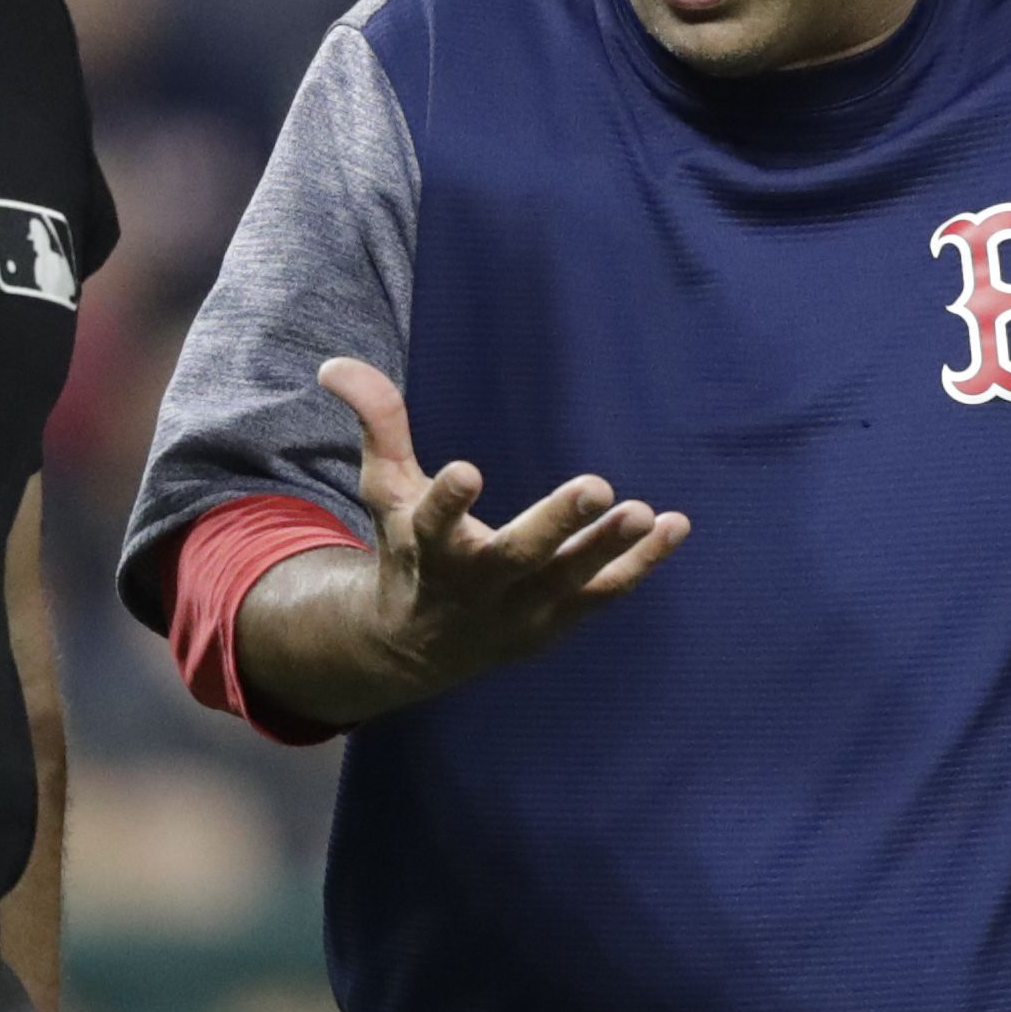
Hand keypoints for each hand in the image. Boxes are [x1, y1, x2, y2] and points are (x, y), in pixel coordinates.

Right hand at [316, 357, 690, 702]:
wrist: (416, 648)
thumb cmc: (405, 550)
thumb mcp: (384, 489)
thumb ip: (376, 425)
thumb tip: (336, 363)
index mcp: (427, 549)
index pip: (432, 525)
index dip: (448, 500)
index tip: (466, 469)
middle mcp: (474, 586)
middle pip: (516, 558)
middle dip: (556, 526)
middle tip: (595, 486)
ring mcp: (519, 611)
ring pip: (568, 581)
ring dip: (609, 548)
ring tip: (647, 513)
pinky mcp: (554, 622)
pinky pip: (602, 595)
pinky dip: (640, 565)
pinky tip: (675, 527)